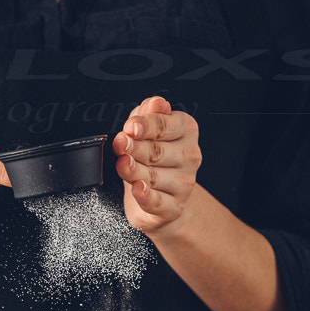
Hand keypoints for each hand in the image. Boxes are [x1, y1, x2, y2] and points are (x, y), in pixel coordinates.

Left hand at [112, 96, 201, 235]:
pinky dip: (146, 195)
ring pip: (154, 176)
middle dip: (135, 148)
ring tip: (123, 164)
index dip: (145, 126)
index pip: (165, 126)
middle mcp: (189, 156)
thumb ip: (149, 115)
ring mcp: (183, 184)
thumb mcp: (148, 130)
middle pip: (157, 151)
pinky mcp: (173, 207)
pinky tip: (138, 188)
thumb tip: (155, 103)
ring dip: (134, 170)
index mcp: (186, 131)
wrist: (162, 197)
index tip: (130, 127)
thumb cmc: (153, 158)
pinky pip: (157, 201)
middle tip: (120, 144)